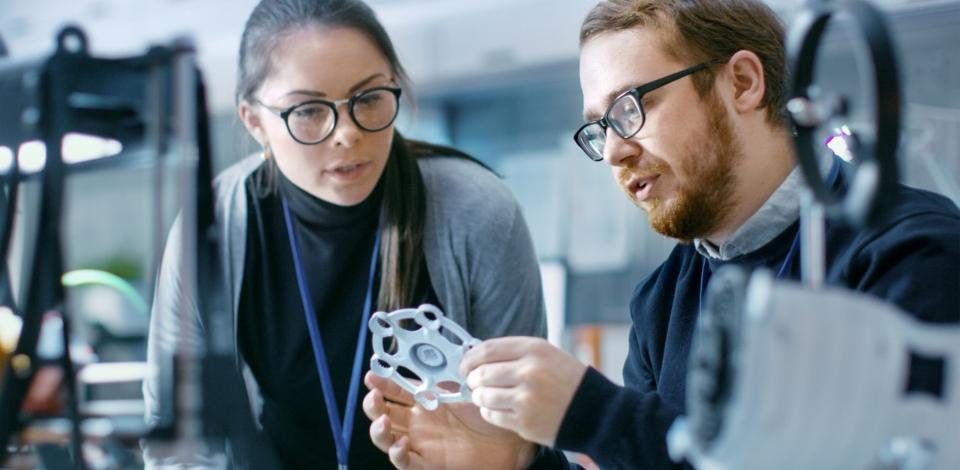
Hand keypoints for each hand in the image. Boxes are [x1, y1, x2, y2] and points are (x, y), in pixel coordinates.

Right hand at [363, 371, 536, 469]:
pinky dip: (398, 455)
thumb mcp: (467, 388)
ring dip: (378, 431)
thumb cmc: (489, 412)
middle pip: (383, 414)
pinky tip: (402, 444)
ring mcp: (421, 444)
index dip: (381, 383)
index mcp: (425, 402)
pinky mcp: (429, 464)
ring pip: (387, 440)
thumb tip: (434, 351)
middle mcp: (418, 423)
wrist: (508, 438)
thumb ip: (449, 374)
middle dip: (373, 405)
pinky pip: (405, 463)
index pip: (395, 391)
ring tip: (382, 422)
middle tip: (374, 396)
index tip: (372, 375)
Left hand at [461, 337, 586, 446]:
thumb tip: (477, 356)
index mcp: (535, 349)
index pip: (487, 349)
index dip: (470, 358)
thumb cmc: (569, 382)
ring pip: (483, 396)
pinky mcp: (524, 421)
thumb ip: (515, 353)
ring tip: (486, 396)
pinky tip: (498, 409)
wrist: (596, 412)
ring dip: (480, 397)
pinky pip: (492, 415)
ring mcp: (526, 398)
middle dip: (473, 379)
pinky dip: (489, 412)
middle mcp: (529, 371)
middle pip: (482, 373)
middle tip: (475, 382)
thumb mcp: (548, 354)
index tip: (465, 364)